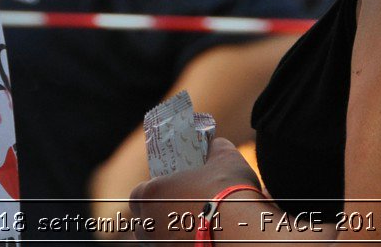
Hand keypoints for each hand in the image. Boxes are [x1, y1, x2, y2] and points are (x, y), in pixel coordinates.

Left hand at [129, 139, 264, 241]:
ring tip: (192, 228)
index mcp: (152, 196)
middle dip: (157, 219)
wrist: (244, 233)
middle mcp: (149, 226)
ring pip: (156, 242)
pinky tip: (201, 241)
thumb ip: (216, 148)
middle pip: (143, 224)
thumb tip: (215, 144)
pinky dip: (182, 246)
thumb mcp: (226, 159)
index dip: (149, 195)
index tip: (165, 193)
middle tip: (179, 212)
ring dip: (168, 235)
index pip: (136, 196)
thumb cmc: (229, 193)